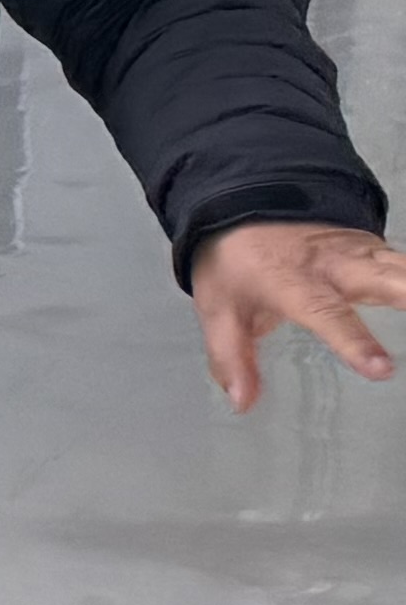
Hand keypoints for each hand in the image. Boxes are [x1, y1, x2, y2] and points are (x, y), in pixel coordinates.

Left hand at [188, 219, 405, 410]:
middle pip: (388, 280)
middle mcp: (336, 264)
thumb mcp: (218, 306)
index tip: (383, 369)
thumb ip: (230, 355)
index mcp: (292, 280)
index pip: (325, 312)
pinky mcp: (380, 250)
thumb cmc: (234, 262)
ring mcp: (363, 253)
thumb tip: (243, 403)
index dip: (354, 340)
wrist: (243, 201)